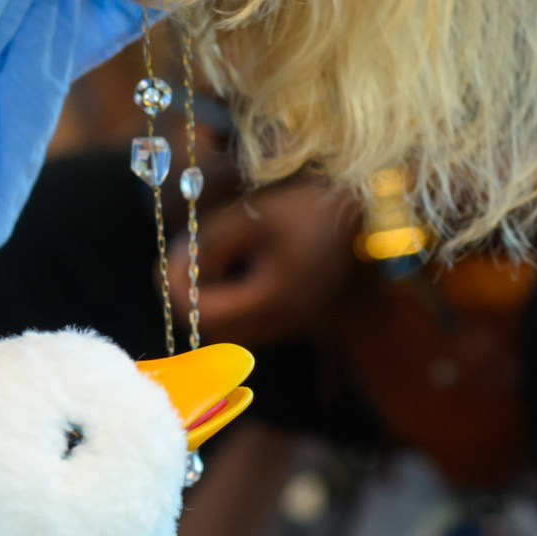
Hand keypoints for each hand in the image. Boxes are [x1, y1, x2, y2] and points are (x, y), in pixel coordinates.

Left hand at [173, 180, 361, 344]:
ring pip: (234, 326)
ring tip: (202, 257)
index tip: (164, 258)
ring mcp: (294, 320)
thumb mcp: (253, 217)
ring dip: (210, 297)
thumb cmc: (312, 206)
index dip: (177, 290)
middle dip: (189, 297)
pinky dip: (232, 296)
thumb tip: (175, 268)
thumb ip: (209, 244)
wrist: (372, 207)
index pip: (205, 315)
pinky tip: (232, 264)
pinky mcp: (299, 310)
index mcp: (271, 302)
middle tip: (176, 260)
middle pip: (216, 330)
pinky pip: (253, 317)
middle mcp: (283, 322)